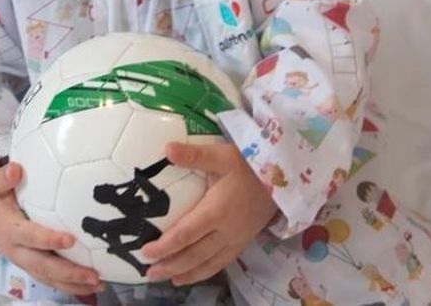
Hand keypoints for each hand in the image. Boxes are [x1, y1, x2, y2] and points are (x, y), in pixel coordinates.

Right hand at [0, 160, 102, 297]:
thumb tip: (15, 169)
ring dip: (73, 284)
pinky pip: (52, 280)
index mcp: (10, 230)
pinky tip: (92, 286)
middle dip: (68, 272)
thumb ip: (2, 177)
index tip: (70, 239)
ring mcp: (26, 262)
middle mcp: (18, 251)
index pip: (30, 236)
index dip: (48, 240)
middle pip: (43, 266)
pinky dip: (71, 286)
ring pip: (49, 278)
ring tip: (98, 284)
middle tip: (93, 275)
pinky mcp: (33, 267)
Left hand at [143, 140, 277, 285]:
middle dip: (169, 265)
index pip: (185, 234)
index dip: (164, 246)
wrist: (285, 177)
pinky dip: (204, 272)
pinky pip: (221, 263)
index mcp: (216, 211)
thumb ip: (194, 155)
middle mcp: (225, 231)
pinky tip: (191, 275)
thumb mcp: (222, 155)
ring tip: (166, 280)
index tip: (145, 252)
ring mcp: (235, 240)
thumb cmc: (250, 165)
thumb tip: (166, 149)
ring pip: (207, 263)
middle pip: (193, 255)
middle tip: (148, 273)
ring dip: (185, 273)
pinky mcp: (243, 242)